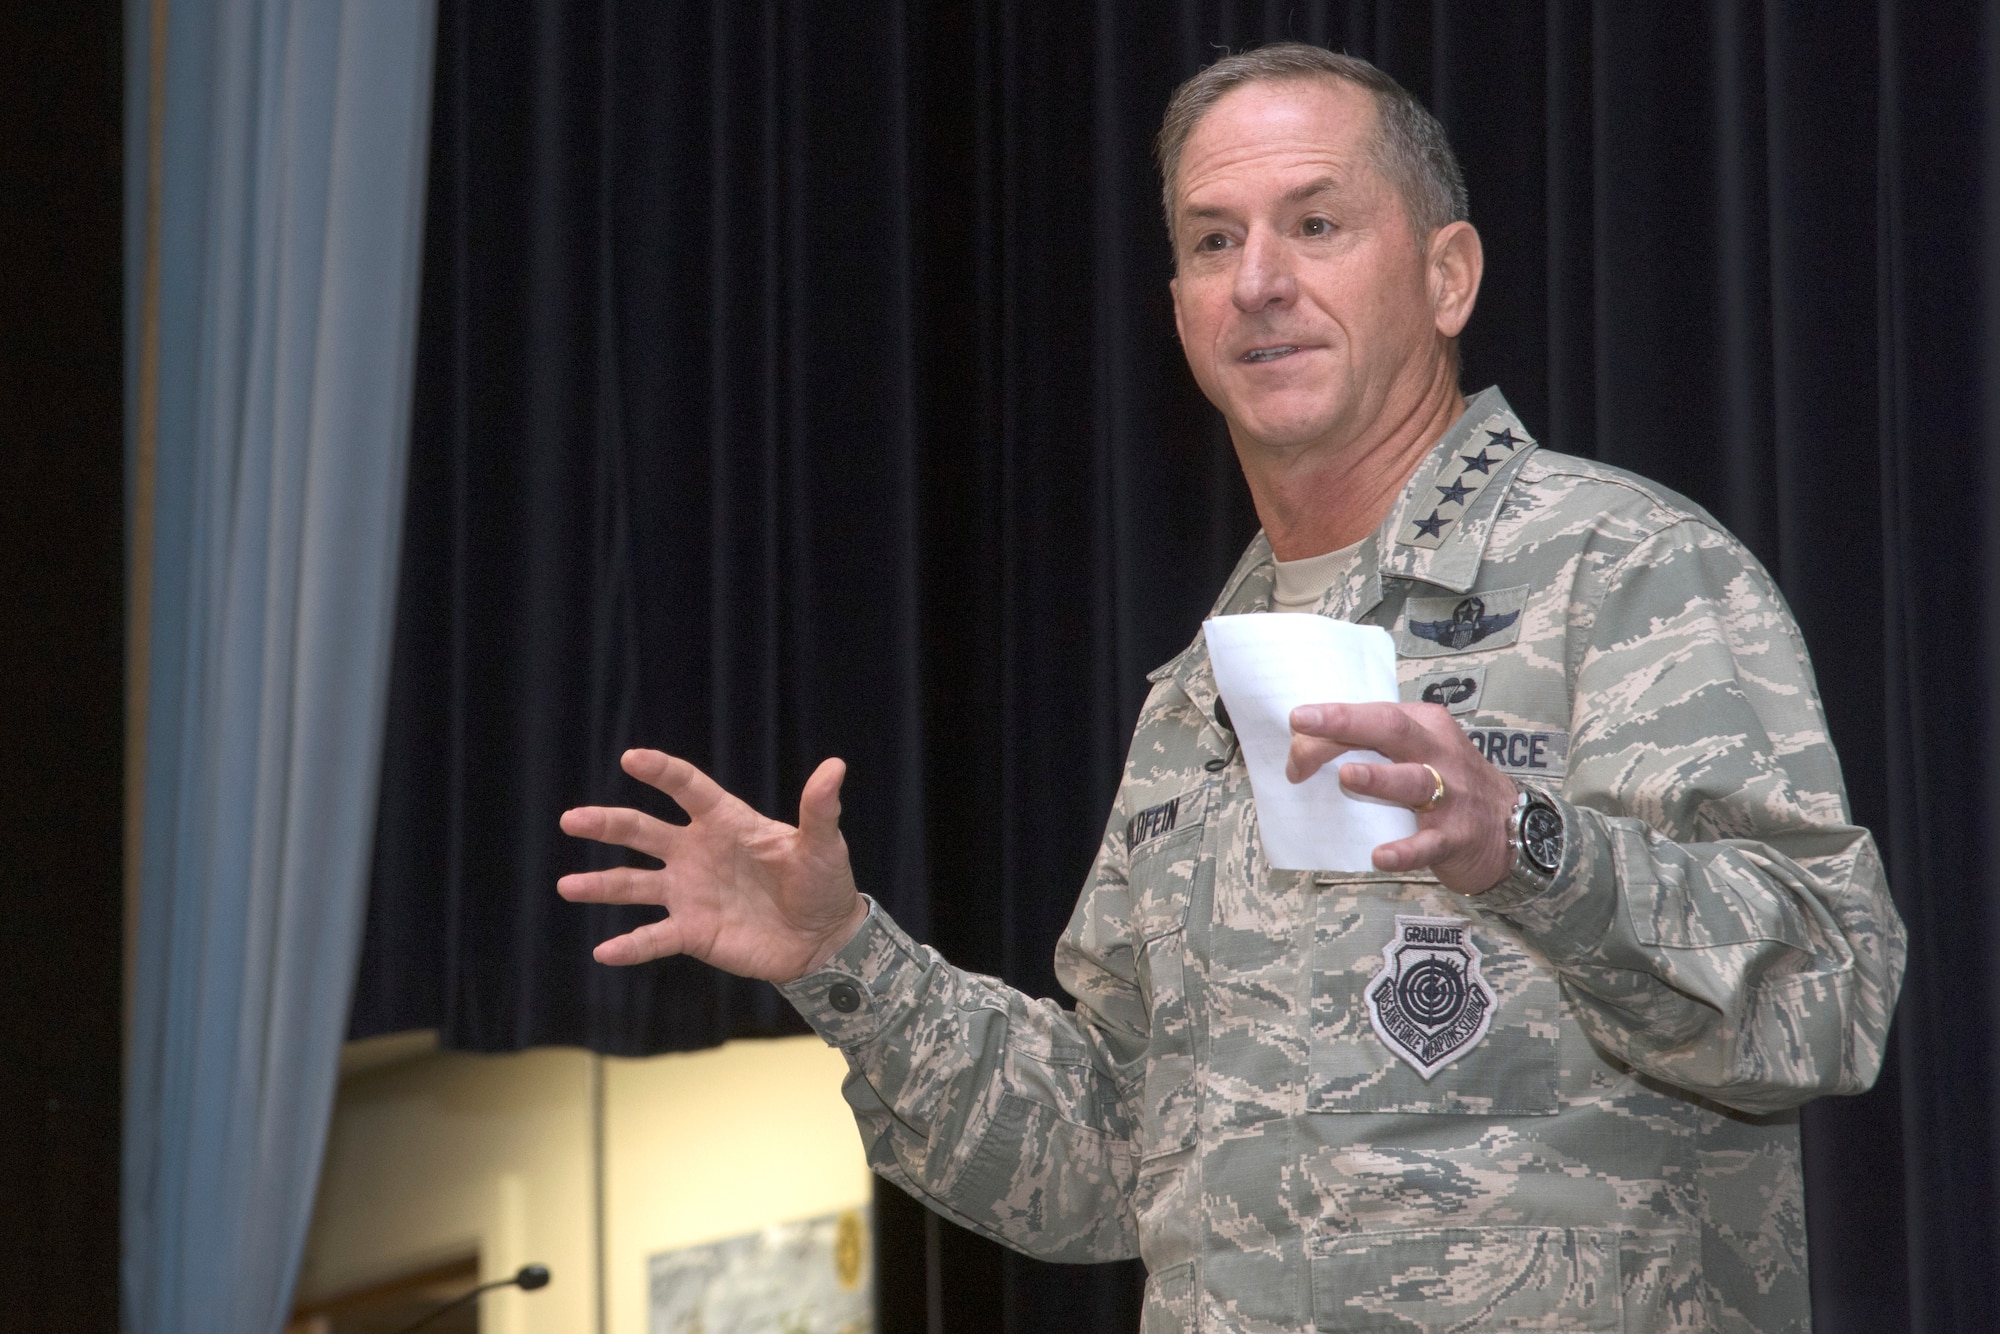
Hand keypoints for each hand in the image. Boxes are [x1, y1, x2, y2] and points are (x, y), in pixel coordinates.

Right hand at [556, 749, 867, 980]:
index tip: (631, 758)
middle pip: (643, 831)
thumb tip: (835, 767)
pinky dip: (628, 946)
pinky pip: (653, 938)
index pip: (686, 788)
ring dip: (600, 886)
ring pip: (633, 884)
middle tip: (571, 819)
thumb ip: (819, 809)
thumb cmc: (823, 884)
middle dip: (607, 824)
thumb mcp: (822, 846)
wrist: (823, 940)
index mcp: (725, 822)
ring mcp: (689, 893)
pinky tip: (603, 952)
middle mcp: (697, 852)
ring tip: (566, 885)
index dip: (660, 771)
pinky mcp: (692, 932)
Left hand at [1286, 702, 1515, 893]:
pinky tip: (1380, 856)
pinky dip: (1404, 851)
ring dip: (1379, 778)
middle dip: (1346, 723)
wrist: (1511, 830)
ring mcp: (1451, 795)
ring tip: (1346, 776)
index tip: (1297, 721)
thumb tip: (1307, 751)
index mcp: (1425, 726)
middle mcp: (1439, 753)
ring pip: (1414, 782)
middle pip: (1392, 730)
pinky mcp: (1455, 837)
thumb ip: (1373, 748)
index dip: (1333, 718)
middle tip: (1303, 724)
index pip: (1376, 713)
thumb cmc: (1450, 784)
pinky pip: (1427, 844)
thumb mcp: (1419, 753)